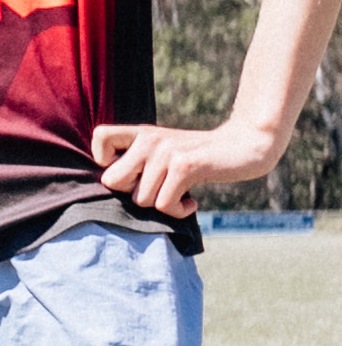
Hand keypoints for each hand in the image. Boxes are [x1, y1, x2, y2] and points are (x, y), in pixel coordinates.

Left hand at [95, 114, 287, 220]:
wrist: (246, 145)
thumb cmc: (201, 157)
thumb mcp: (165, 152)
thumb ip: (139, 162)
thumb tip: (110, 189)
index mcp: (141, 134)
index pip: (99, 138)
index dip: (105, 161)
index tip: (133, 172)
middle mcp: (149, 139)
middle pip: (113, 182)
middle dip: (134, 195)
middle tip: (159, 190)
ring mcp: (165, 152)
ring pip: (141, 199)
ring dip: (163, 205)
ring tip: (181, 194)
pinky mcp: (184, 166)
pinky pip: (165, 205)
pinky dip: (179, 211)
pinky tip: (191, 202)